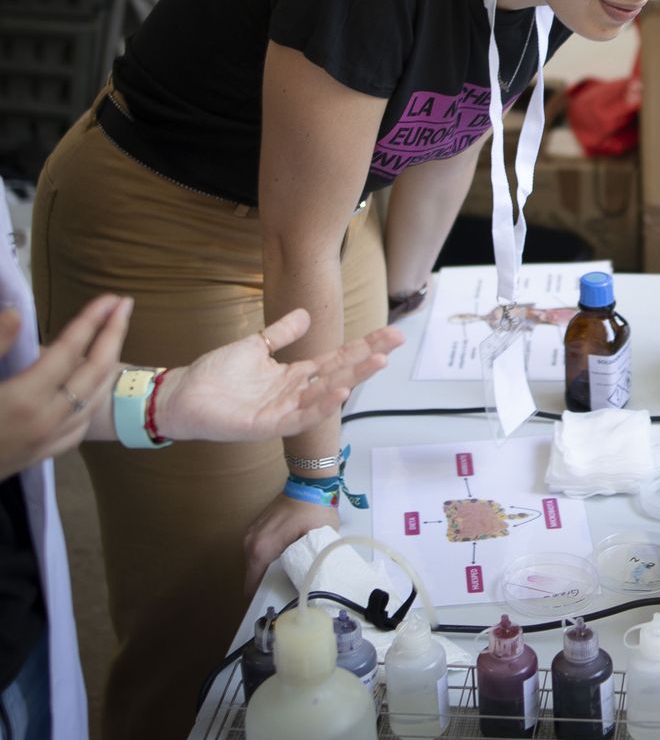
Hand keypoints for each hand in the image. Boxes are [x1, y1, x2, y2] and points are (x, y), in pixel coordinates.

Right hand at [0, 295, 129, 476]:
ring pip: (93, 398)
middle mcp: (46, 420)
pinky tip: (88, 387)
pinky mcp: (43, 455)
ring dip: (107, 364)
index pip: (69, 350)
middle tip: (125, 305)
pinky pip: (81, 423)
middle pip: (94, 371)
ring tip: (112, 337)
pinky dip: (91, 399)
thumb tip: (16, 315)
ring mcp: (48, 441)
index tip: (111, 298)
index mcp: (24, 398)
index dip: (91, 321)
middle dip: (113, 335)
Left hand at [156, 309, 402, 442]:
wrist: (182, 395)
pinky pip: (301, 417)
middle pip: (341, 373)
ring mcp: (285, 410)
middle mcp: (296, 393)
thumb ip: (280, 334)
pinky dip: (321, 407)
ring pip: (327, 394)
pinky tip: (339, 392)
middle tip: (396, 342)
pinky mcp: (269, 425)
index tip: (391, 334)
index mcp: (295, 375)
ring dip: (353, 379)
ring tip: (378, 362)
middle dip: (369, 358)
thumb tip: (306, 314)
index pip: (337, 358)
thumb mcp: (253, 346)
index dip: (364, 346)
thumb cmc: (216, 374)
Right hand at [243, 491, 338, 595]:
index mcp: (261, 548)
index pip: (252, 580)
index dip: (259, 593)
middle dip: (263, 582)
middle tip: (279, 590)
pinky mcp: (256, 525)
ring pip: (254, 559)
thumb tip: (314, 576)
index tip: (268, 603)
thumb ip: (311, 559)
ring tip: (280, 575)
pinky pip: (257, 547)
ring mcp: (251, 531)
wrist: (309, 483)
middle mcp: (250, 541)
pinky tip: (280, 558)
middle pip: (253, 571)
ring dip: (264, 567)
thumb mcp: (318, 539)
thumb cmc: (314, 511)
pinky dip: (265, 554)